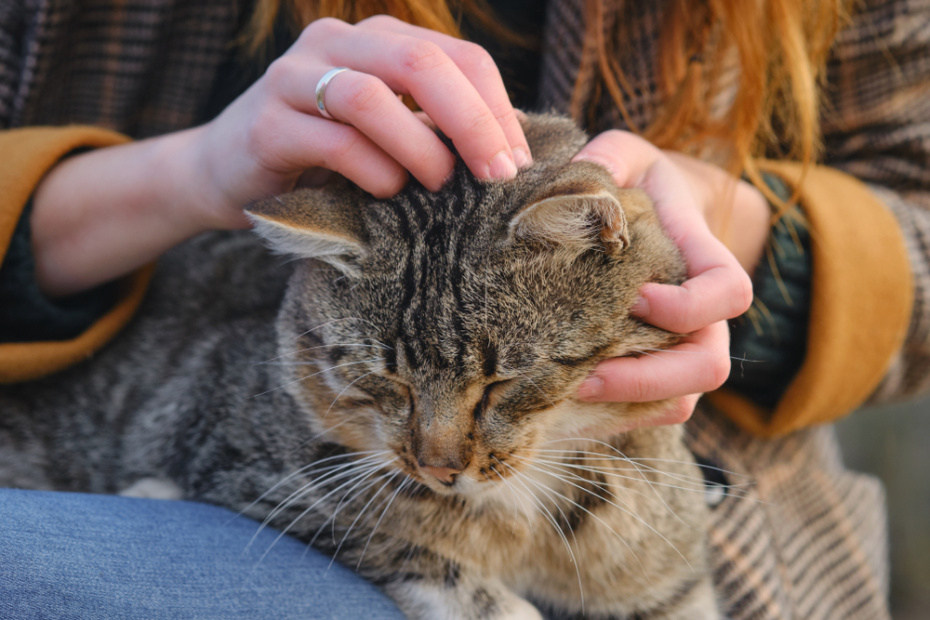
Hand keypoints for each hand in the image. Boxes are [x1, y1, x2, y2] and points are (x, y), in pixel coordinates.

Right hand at [31, 16, 529, 296]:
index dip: (499, 109)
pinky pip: (333, 140)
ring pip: (371, 96)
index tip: (519, 163)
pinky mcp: (266, 123)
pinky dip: (373, 172)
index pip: (460, 57)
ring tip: (439, 186)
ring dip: (420, 148)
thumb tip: (513, 152)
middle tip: (497, 175)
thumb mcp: (390, 134)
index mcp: (380, 40)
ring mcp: (294, 77)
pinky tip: (387, 193)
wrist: (227, 173)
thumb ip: (437, 128)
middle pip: (421, 64)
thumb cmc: (326, 159)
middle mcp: (337, 43)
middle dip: (472, 123)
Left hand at [571, 131, 768, 431]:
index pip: (728, 292)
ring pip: (680, 401)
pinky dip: (615, 416)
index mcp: (705, 258)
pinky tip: (564, 401)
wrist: (656, 214)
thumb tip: (574, 179)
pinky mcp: (658, 374)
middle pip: (709, 366)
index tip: (635, 294)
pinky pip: (652, 412)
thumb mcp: (626, 157)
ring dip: (626, 404)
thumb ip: (608, 159)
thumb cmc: (639, 185)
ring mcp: (684, 349)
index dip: (687, 305)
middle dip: (649, 377)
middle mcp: (704, 315)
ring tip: (566, 391)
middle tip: (584, 371)